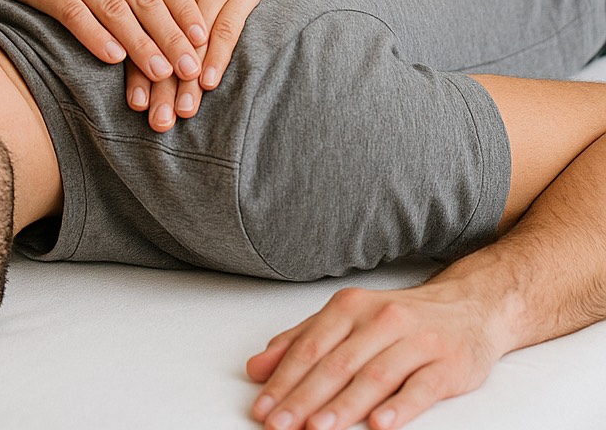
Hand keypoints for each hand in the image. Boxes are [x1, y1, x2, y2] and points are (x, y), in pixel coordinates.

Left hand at [125, 0, 268, 128]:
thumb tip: (110, 32)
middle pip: (166, 44)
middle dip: (161, 86)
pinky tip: (207, 81)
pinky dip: (217, 55)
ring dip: (187, 80)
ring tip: (178, 113)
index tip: (134, 104)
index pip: (143, 32)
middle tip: (155, 123)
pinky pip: (227, 28)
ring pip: (195, 42)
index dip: (138, 68)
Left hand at [245, 277, 503, 429]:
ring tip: (318, 428)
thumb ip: (301, 341)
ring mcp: (416, 341)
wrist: (468, 307)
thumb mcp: (347, 320)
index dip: (284, 379)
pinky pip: (421, 388)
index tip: (262, 408)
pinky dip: (399, 408)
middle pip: (338, 364)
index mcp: (352, 307)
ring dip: (344, 406)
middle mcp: (382, 320)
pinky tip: (379, 425)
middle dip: (305, 398)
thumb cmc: (399, 319)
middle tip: (280, 425)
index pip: (311, 347)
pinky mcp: (447, 364)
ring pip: (375, 376)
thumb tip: (257, 368)